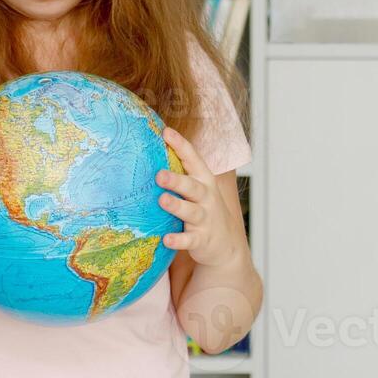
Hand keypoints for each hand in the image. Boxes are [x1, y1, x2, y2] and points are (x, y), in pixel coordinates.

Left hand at [156, 126, 243, 267]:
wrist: (227, 245)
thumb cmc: (205, 210)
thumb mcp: (198, 189)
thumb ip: (181, 173)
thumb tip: (150, 151)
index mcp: (204, 180)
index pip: (193, 160)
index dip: (180, 146)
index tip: (166, 133)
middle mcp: (206, 197)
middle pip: (192, 186)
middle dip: (176, 180)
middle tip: (159, 175)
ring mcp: (205, 219)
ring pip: (191, 211)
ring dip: (177, 206)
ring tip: (162, 200)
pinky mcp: (202, 240)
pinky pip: (189, 240)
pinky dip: (178, 240)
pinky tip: (166, 239)